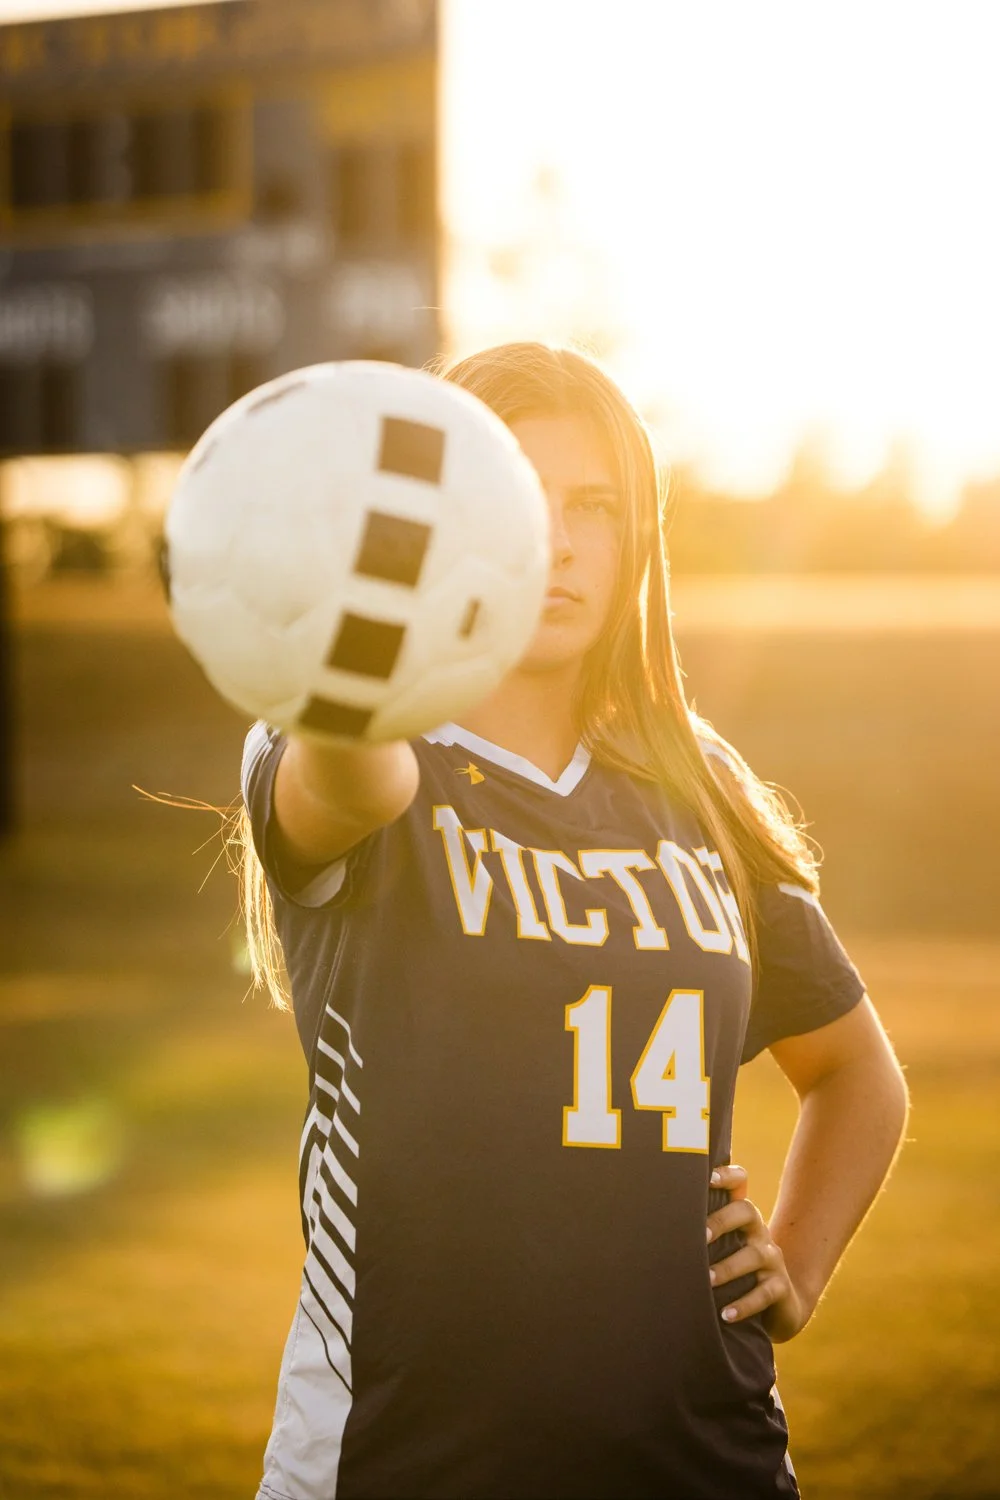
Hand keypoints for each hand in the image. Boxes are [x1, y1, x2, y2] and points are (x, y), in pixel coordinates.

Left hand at [705, 1164, 811, 1341]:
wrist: (780, 1304)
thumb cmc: (734, 1269)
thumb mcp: (721, 1247)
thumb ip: (697, 1233)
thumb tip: (649, 1228)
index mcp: (741, 1216)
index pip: (740, 1183)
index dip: (727, 1176)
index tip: (708, 1177)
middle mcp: (758, 1231)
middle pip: (747, 1211)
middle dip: (722, 1221)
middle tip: (700, 1236)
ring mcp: (772, 1258)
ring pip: (755, 1254)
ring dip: (728, 1267)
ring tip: (707, 1279)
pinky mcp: (779, 1287)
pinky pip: (765, 1293)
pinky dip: (745, 1304)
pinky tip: (726, 1314)